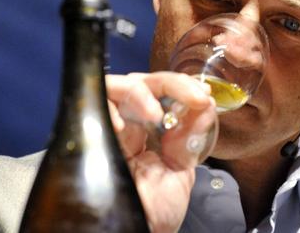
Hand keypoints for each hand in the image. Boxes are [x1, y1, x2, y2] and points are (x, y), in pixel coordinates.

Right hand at [106, 73, 215, 232]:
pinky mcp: (92, 137)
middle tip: (194, 98)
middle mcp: (129, 125)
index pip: (161, 91)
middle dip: (170, 83)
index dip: (181, 86)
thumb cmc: (156, 209)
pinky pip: (93, 109)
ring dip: (139, 92)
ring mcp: (110, 129)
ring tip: (156, 114)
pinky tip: (121, 124)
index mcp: (150, 129)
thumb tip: (207, 106)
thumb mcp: (182, 170)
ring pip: (116, 86)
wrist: (141, 231)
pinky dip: (108, 107)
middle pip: (141, 82)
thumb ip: (191, 138)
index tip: (204, 96)